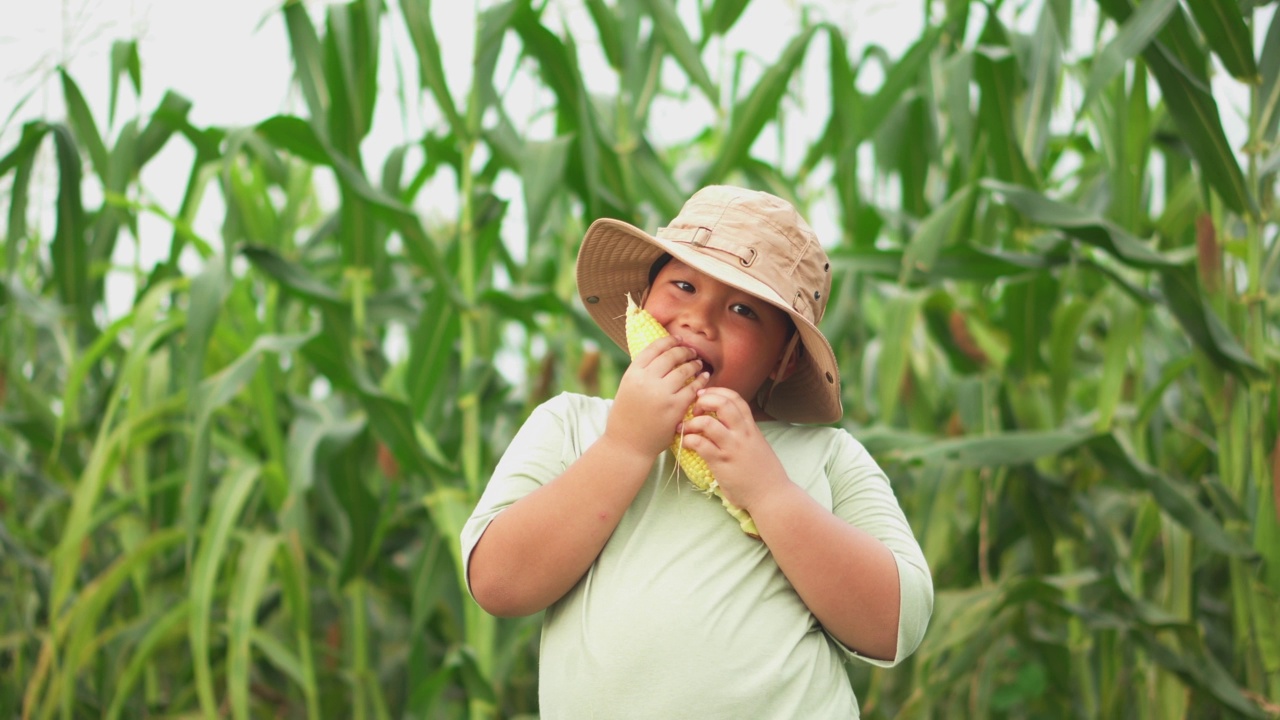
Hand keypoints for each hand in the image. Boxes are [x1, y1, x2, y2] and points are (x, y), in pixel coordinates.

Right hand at [606, 335, 708, 459]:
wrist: (627, 445)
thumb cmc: (627, 417)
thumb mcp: (627, 388)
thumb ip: (642, 372)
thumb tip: (662, 353)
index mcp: (632, 374)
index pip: (654, 348)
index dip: (669, 341)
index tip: (678, 339)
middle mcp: (646, 381)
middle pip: (671, 356)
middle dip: (684, 350)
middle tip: (691, 351)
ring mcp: (661, 394)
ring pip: (684, 370)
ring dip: (694, 364)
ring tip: (698, 363)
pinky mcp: (675, 408)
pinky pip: (693, 388)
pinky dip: (700, 380)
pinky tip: (704, 378)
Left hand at [677, 387, 790, 510]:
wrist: (772, 496)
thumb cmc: (764, 473)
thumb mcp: (758, 445)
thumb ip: (744, 433)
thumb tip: (727, 424)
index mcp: (751, 428)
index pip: (735, 398)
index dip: (718, 392)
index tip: (704, 394)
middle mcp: (742, 434)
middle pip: (722, 404)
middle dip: (704, 400)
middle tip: (694, 409)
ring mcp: (732, 448)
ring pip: (708, 423)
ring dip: (692, 422)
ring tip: (685, 428)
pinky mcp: (721, 463)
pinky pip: (700, 444)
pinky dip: (689, 440)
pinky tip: (686, 444)